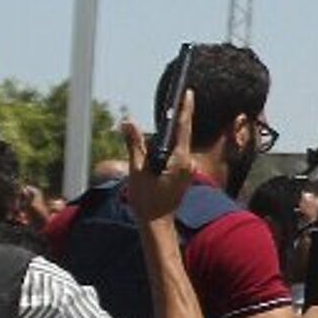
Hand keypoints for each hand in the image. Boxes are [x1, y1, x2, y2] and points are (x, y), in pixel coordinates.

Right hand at [121, 93, 194, 226]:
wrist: (156, 226)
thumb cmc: (146, 201)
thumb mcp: (136, 171)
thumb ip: (135, 144)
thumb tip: (128, 122)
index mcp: (179, 160)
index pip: (183, 127)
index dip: (185, 108)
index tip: (188, 92)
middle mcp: (188, 163)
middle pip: (179, 136)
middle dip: (170, 124)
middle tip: (170, 108)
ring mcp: (188, 170)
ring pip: (176, 146)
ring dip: (165, 141)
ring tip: (158, 140)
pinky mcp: (184, 176)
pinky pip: (176, 156)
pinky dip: (166, 151)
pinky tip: (157, 153)